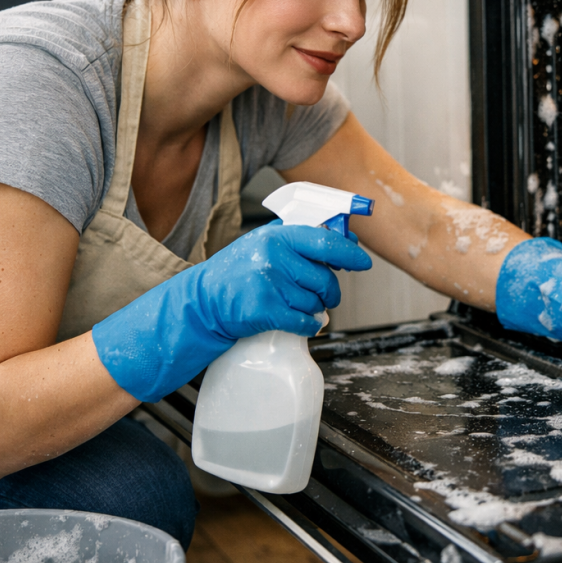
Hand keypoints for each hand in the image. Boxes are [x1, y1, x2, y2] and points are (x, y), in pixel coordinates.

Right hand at [93, 221, 371, 400]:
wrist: (199, 304)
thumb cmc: (235, 275)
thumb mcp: (262, 246)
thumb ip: (297, 239)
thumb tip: (343, 237)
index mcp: (276, 235)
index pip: (325, 240)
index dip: (349, 252)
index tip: (362, 262)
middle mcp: (273, 255)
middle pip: (324, 277)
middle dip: (329, 291)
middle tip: (324, 296)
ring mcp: (268, 282)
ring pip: (315, 301)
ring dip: (315, 309)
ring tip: (297, 307)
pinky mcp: (263, 309)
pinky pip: (303, 321)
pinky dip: (308, 326)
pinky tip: (301, 324)